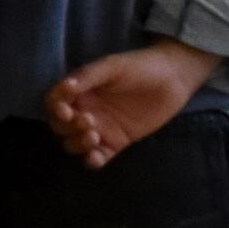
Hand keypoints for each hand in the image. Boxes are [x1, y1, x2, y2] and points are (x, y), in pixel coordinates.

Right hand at [44, 39, 220, 169]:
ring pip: (75, 143)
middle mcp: (86, 110)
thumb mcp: (112, 66)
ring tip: (95, 136)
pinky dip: (92, 161)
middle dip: (68, 127)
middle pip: (61, 127)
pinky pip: (98, 156)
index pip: (55, 103)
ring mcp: (101, 128)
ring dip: (78, 143)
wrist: (172, 79)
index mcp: (80, 91)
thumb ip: (88, 76)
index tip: (66, 110)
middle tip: (88, 121)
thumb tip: (65, 86)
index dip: (55, 108)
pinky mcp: (117, 143)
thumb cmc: (139, 67)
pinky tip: (96, 157)